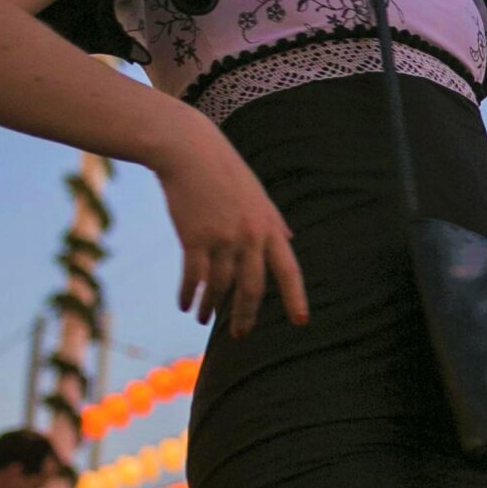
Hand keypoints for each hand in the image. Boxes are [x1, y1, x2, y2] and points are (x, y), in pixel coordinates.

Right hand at [155, 122, 308, 338]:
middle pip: (253, 288)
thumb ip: (274, 222)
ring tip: (204, 319)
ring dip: (211, 307)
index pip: (290, 270)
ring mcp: (223, 239)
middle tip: (240, 335)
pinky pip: (194, 277)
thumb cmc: (226, 173)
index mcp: (271, 228)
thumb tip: (289, 239)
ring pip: (220, 286)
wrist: (191, 152)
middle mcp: (250, 237)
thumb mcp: (259, 197)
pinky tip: (186, 305)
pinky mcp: (194, 238)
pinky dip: (189, 294)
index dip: (296, 298)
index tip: (301, 322)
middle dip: (246, 315)